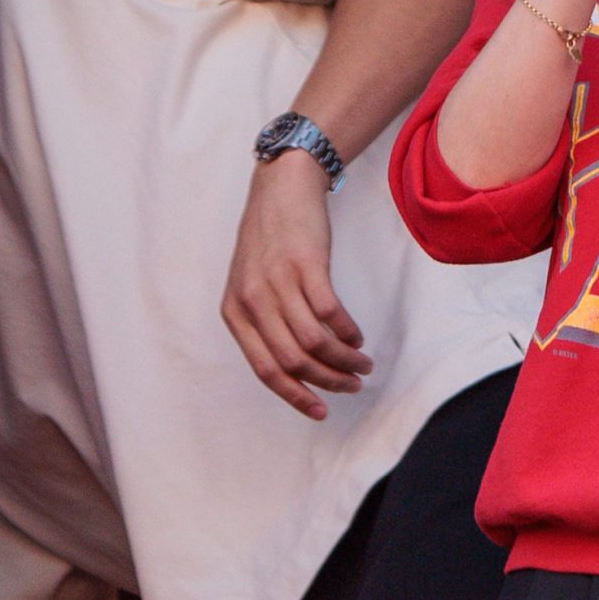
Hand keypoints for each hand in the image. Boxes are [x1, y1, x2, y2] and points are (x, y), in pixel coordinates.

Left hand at [219, 155, 373, 420]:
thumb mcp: (253, 284)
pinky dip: (348, 331)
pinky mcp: (307, 265)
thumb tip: (297, 366)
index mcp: (235, 313)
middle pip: (292, 360)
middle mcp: (253, 301)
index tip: (321, 410)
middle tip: (353, 385)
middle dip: (326, 381)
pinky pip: (331, 312)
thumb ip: (265, 322)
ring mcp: (279, 283)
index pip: (265, 369)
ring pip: (314, 341)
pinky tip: (358, 337)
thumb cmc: (270, 240)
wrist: (280, 189)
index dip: (295, 395)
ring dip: (343, 360)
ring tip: (363, 364)